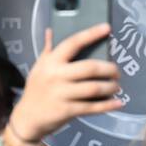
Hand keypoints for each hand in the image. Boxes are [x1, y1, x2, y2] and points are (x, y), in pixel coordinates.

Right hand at [8, 25, 120, 140]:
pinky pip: (92, 107)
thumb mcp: (38, 67)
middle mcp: (57, 76)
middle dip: (108, 68)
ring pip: (94, 88)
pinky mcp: (67, 111)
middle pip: (89, 67)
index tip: (107, 28)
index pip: (73, 43)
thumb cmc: (35, 90)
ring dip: (110, 87)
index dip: (91, 34)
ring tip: (116, 86)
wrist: (27, 118)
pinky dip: (108, 105)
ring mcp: (62, 94)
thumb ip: (47, 50)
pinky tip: (118, 103)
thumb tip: (51, 31)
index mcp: (51, 62)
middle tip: (116, 71)